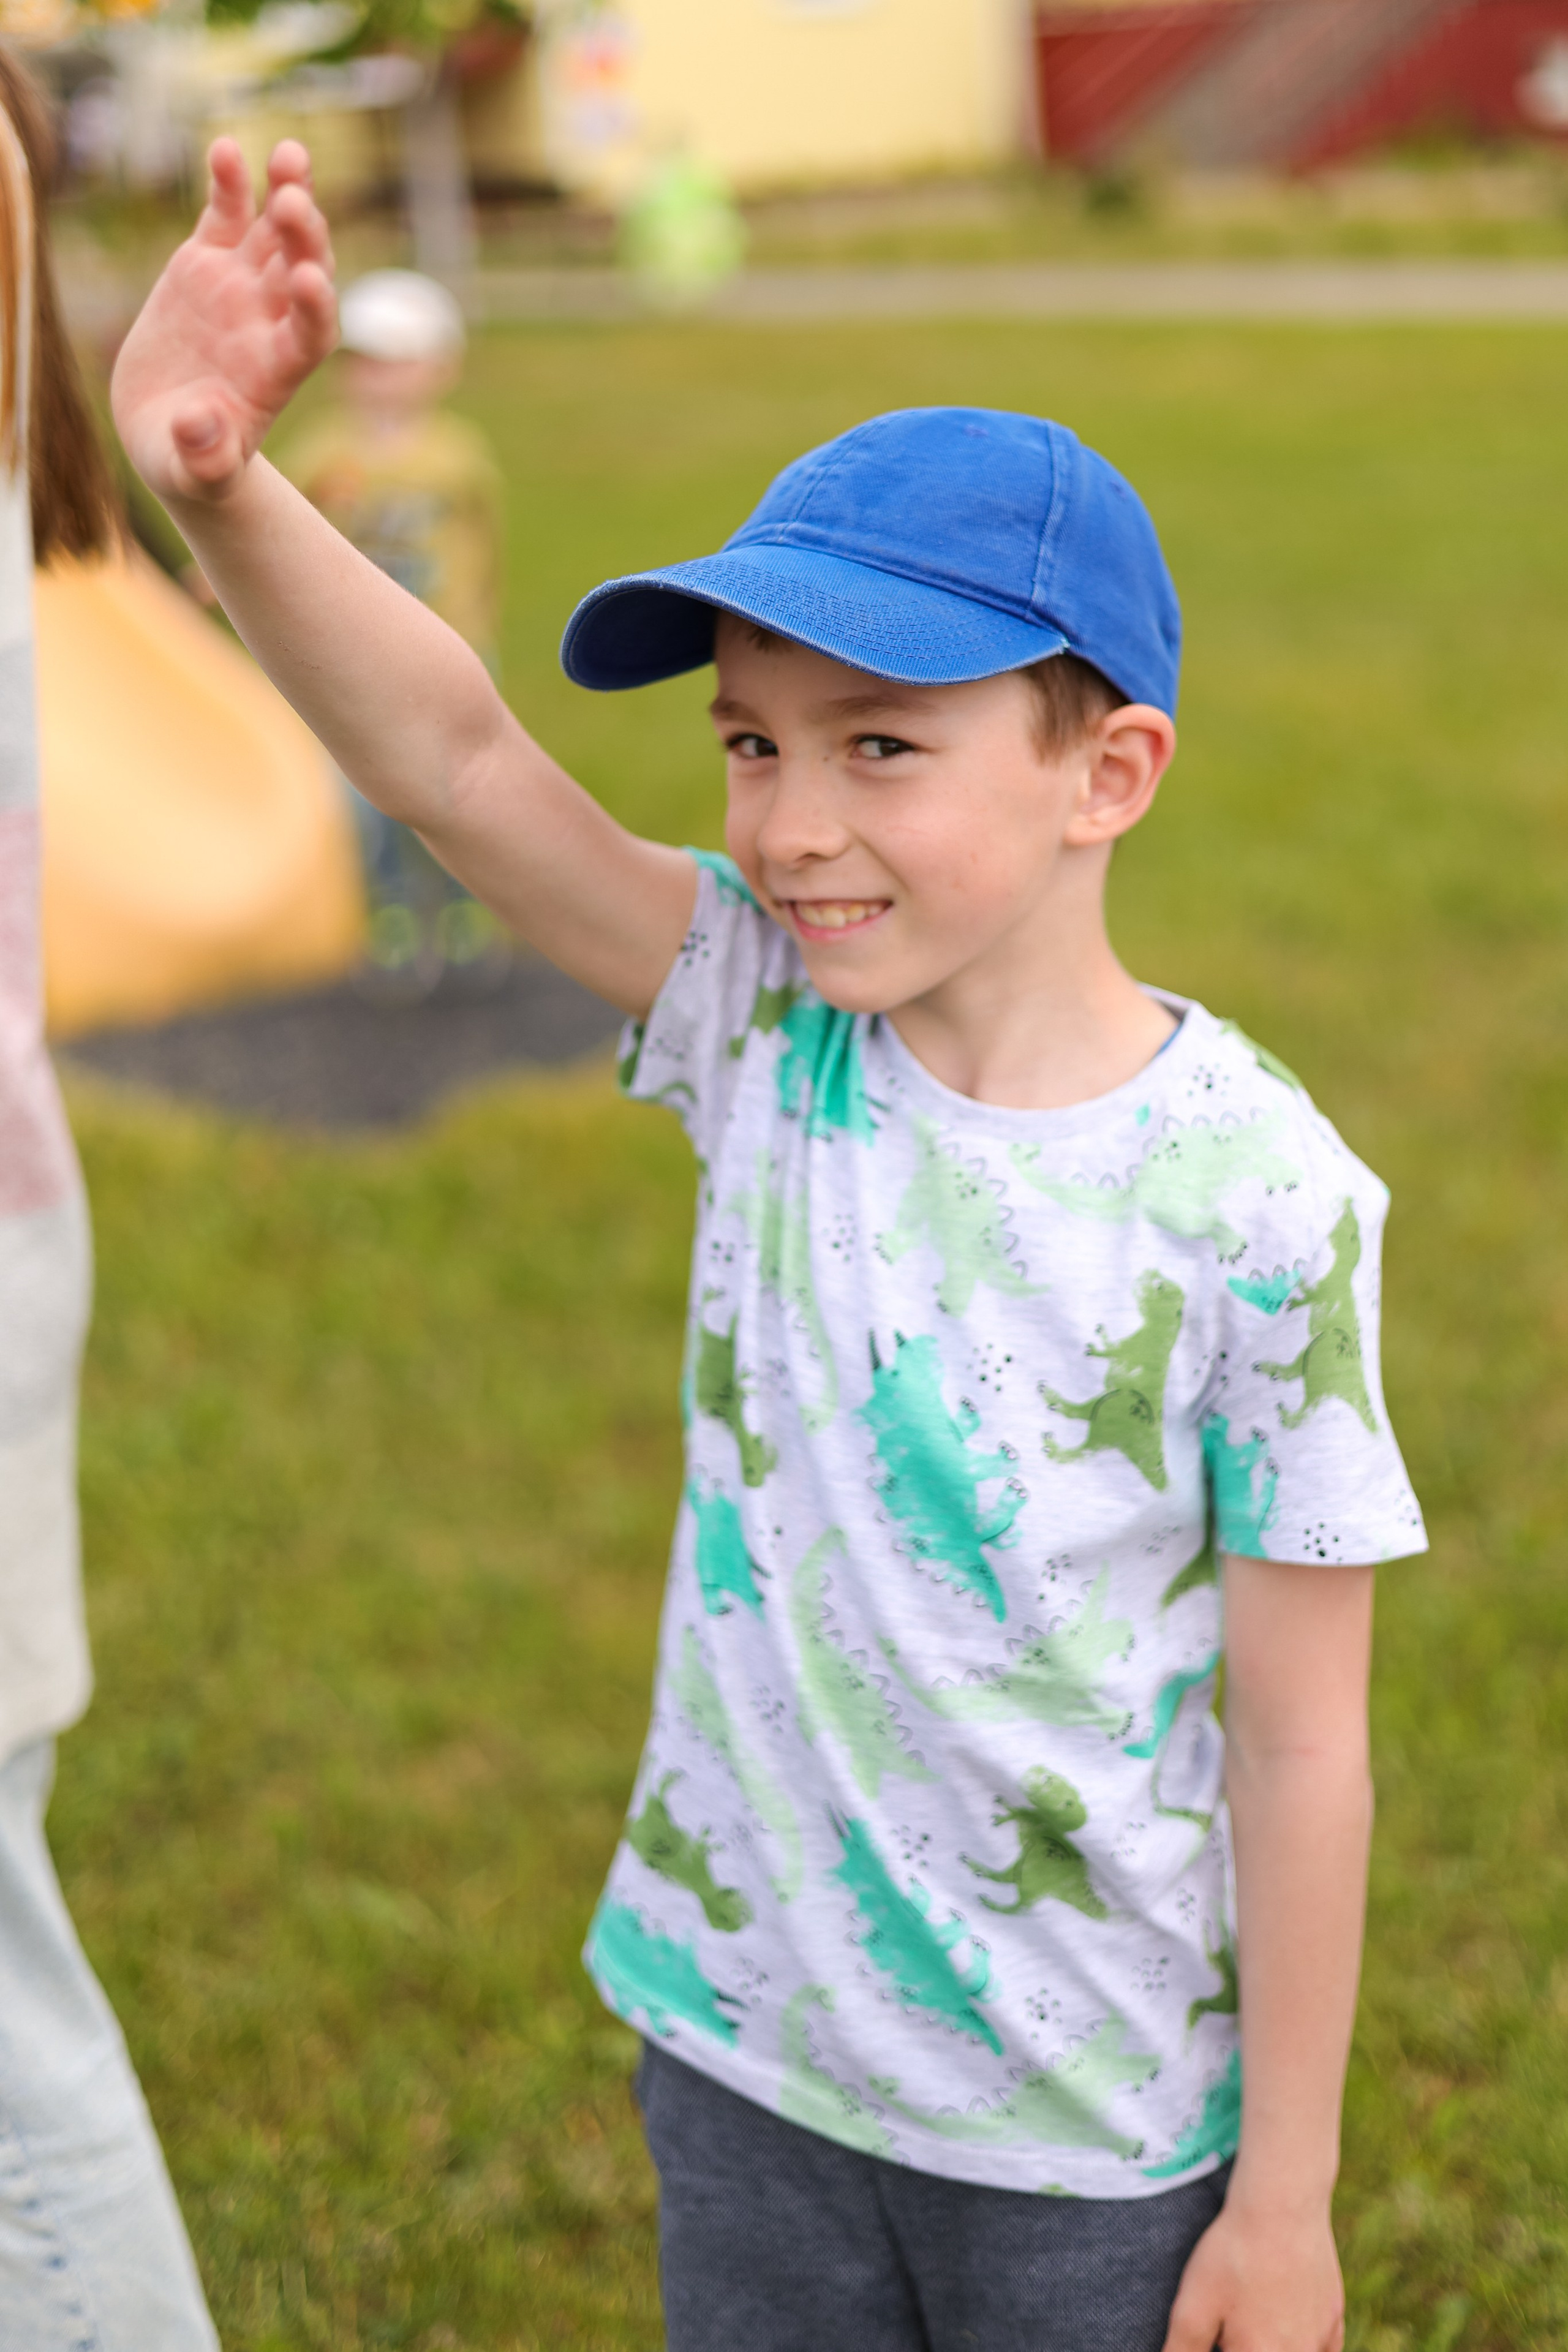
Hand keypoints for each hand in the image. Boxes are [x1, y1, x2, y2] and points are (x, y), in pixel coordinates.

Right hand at [111, 138, 335, 506]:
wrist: (170, 433)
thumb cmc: (191, 461)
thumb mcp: (195, 474)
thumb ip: (206, 458)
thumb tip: (200, 427)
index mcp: (277, 372)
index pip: (312, 334)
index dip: (315, 307)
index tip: (308, 282)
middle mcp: (270, 322)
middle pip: (302, 270)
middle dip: (304, 237)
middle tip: (295, 203)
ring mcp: (242, 287)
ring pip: (276, 233)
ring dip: (288, 193)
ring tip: (292, 154)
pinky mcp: (208, 262)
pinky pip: (227, 215)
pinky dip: (230, 183)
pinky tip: (226, 148)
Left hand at [1162, 2200, 1344, 2351]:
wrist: (1281, 2208)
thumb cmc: (1233, 2255)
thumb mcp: (1193, 2306)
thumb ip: (1182, 2348)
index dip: (1224, 2344)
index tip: (1220, 2332)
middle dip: (1243, 2341)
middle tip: (1233, 2321)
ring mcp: (1320, 2341)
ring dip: (1276, 2343)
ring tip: (1258, 2319)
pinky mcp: (1334, 2320)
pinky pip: (1325, 2350)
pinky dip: (1307, 2346)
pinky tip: (1289, 2330)